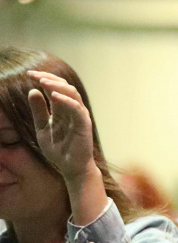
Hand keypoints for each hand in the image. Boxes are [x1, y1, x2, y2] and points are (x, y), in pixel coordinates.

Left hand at [27, 70, 97, 184]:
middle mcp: (72, 109)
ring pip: (72, 94)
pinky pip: (76, 109)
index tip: (29, 75)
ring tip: (42, 82)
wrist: (70, 167)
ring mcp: (79, 115)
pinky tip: (53, 96)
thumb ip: (38, 111)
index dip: (43, 79)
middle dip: (48, 78)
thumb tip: (32, 91)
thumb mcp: (42, 128)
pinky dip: (66, 101)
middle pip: (64, 86)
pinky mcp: (84, 124)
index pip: (54, 88)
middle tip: (33, 75)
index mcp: (62, 109)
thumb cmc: (58, 149)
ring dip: (57, 86)